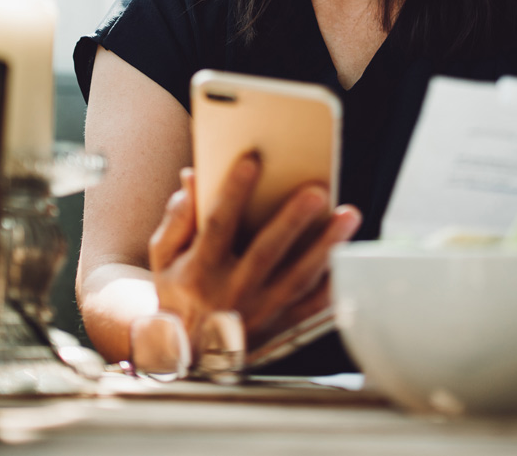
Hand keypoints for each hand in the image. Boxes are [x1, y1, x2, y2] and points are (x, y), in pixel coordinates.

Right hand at [148, 154, 361, 347]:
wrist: (190, 357)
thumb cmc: (180, 293)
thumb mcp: (164, 258)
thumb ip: (177, 218)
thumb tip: (193, 177)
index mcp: (199, 271)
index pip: (217, 225)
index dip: (233, 192)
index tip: (253, 160)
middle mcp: (231, 293)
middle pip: (266, 252)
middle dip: (292, 221)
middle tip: (317, 192)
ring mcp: (260, 312)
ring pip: (298, 279)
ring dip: (325, 246)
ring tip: (347, 215)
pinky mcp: (282, 327)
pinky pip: (314, 307)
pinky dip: (335, 285)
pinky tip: (352, 258)